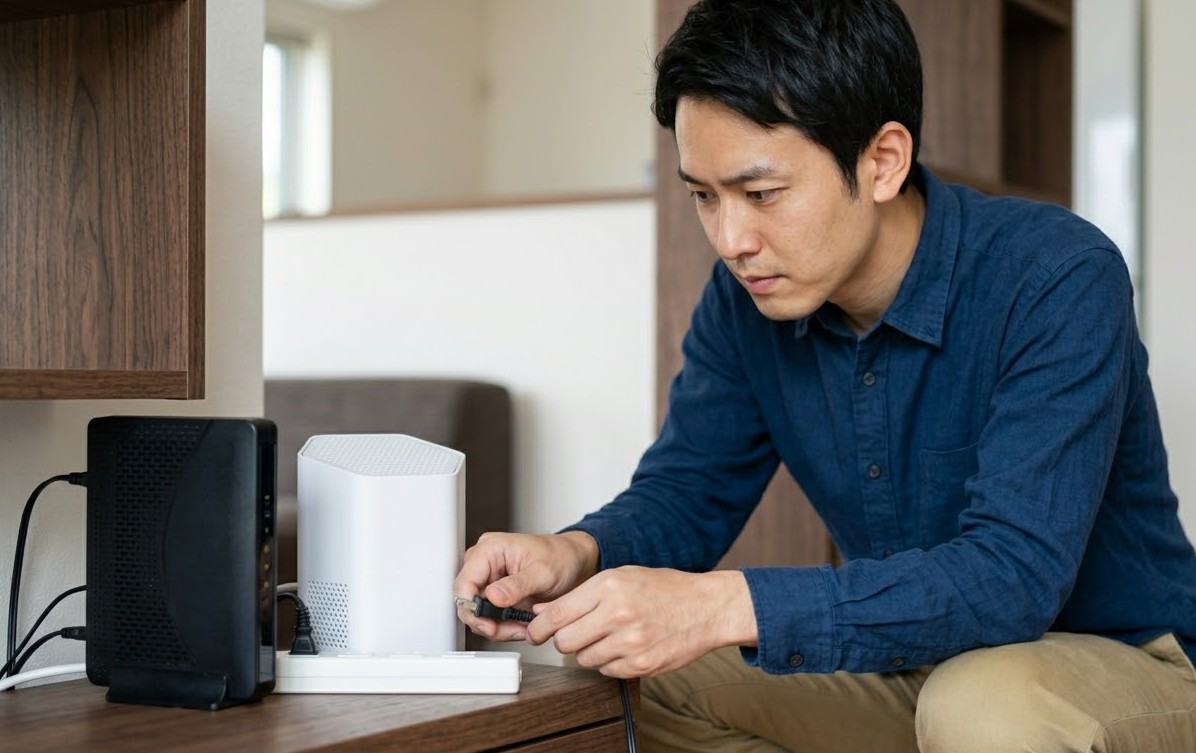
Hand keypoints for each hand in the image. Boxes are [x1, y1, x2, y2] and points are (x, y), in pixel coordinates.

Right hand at [454, 531, 598, 640]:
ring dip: (498, 627)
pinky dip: (504, 626)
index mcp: (490, 550)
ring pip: (478, 614)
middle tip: (511, 629)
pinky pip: (491, 617)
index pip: (464, 582)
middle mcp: (484, 564)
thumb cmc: (561, 557)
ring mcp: (489, 581)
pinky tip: (522, 625)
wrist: (574, 562)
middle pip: (468, 602)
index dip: (471, 607)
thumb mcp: (543, 572)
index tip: (488, 624)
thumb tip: (493, 596)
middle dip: (488, 621)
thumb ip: (517, 585)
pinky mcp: (497, 595)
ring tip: (522, 627)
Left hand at [526, 566, 757, 677]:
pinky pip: (606, 671)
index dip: (539, 627)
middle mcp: (617, 614)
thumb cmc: (665, 589)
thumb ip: (580, 595)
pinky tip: (625, 646)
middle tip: (577, 632)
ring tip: (608, 636)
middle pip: (565, 642)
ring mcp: (630, 643)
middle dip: (565, 640)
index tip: (536, 632)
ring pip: (584, 659)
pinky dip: (610, 662)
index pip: (556, 615)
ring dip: (589, 651)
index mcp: (609, 587)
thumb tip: (541, 610)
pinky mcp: (641, 665)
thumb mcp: (621, 577)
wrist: (706, 607)